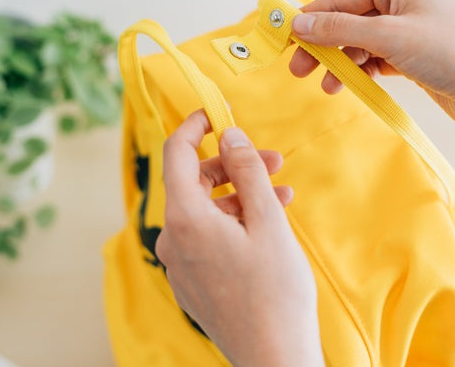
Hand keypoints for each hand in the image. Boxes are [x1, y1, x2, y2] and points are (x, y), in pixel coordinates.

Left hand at [155, 110, 324, 366]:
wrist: (274, 360)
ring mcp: (180, 260)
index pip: (176, 153)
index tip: (217, 113)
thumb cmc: (275, 291)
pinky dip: (234, 219)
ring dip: (241, 194)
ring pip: (206, 208)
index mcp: (184, 219)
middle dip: (234, 165)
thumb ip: (247, 170)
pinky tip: (267, 220)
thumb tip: (230, 134)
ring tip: (281, 194)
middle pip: (196, 181)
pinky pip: (208, 232)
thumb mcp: (268, 220)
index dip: (195, 126)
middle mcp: (173, 238)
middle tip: (273, 161)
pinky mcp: (193, 276)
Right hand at [290, 0, 454, 138]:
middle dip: (323, 45)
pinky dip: (358, 71)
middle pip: (345, 21)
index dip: (311, 19)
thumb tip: (299, 24)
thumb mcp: (387, 36)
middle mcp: (399, 0)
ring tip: (327, 84)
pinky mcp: (408, 54)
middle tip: (300, 68)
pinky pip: (371, 58)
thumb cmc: (452, 53)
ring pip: (356, 42)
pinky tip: (348, 84)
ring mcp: (404, 28)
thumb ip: (339, 29)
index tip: (285, 38)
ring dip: (340, 63)